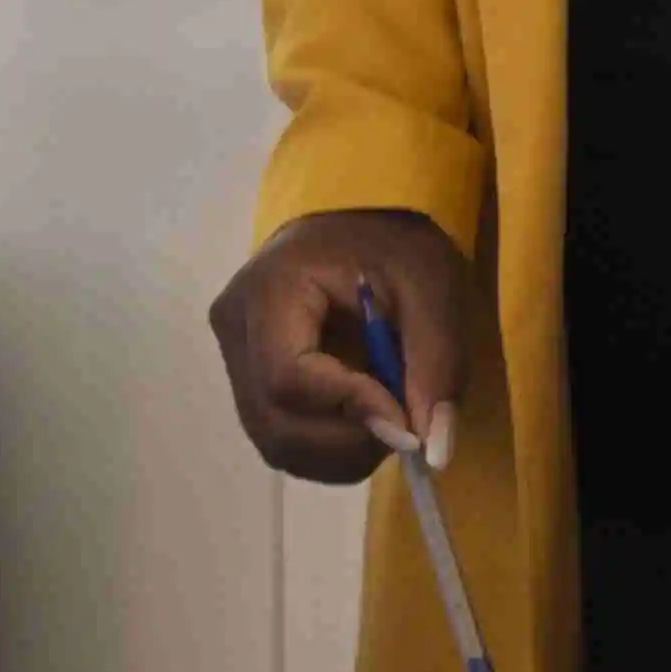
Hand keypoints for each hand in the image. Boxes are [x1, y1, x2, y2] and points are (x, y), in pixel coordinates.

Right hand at [206, 206, 475, 482]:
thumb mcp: (431, 286)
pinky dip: (328, 450)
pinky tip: (361, 419)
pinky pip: (279, 439)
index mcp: (270, 288)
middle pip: (276, 423)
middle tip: (405, 426)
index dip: (350, 412)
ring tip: (386, 416)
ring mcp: (234, 357)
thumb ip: (435, 363)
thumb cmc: (392, 242)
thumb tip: (430, 450)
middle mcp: (235, 328)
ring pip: (275, 442)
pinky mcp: (247, 379)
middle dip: (350, 442)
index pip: (288, 377)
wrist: (354, 218)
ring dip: (341, 453)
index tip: (409, 427)